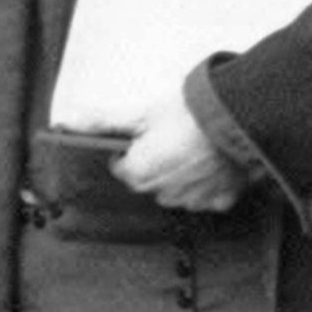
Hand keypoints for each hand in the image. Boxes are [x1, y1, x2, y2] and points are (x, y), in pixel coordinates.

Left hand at [112, 94, 246, 212]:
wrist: (244, 116)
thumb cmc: (191, 112)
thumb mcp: (143, 113)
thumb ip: (103, 122)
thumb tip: (68, 122)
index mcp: (139, 174)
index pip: (123, 169)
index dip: (132, 150)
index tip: (145, 136)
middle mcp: (163, 194)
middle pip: (150, 182)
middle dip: (156, 163)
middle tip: (174, 137)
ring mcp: (193, 200)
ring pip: (177, 192)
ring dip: (180, 177)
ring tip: (195, 148)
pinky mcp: (221, 200)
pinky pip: (207, 197)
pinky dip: (208, 184)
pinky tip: (214, 163)